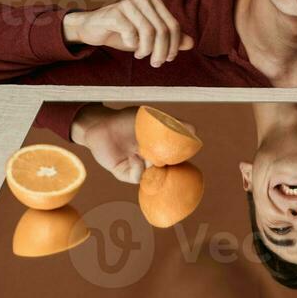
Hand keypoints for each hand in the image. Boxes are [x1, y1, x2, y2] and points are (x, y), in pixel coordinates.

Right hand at [62, 0, 193, 66]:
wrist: (93, 29)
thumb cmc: (123, 32)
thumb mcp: (149, 38)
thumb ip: (170, 39)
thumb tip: (191, 43)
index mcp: (155, 2)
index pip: (174, 26)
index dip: (174, 46)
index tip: (167, 59)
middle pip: (163, 30)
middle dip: (161, 51)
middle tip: (155, 63)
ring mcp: (128, 4)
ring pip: (149, 32)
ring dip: (147, 49)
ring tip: (141, 55)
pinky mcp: (114, 13)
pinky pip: (131, 32)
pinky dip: (133, 44)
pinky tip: (131, 46)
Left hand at [70, 103, 195, 183]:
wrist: (101, 124)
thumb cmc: (126, 119)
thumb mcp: (152, 120)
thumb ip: (172, 124)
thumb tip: (195, 130)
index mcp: (158, 149)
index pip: (174, 160)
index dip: (180, 161)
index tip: (186, 158)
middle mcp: (149, 161)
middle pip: (165, 171)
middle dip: (168, 167)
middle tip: (165, 158)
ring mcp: (137, 168)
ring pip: (153, 176)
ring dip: (152, 166)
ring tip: (146, 153)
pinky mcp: (124, 174)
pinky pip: (137, 178)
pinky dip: (138, 168)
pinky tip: (134, 157)